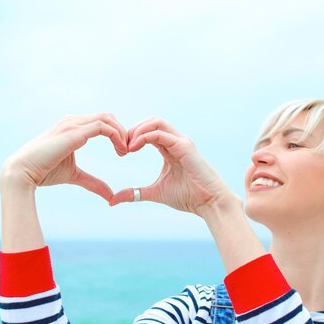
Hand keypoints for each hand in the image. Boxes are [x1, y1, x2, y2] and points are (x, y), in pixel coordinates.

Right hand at [1, 113, 127, 201]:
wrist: (23, 172)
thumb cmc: (44, 172)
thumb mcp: (75, 176)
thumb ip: (93, 183)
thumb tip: (111, 196)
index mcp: (72, 127)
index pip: (102, 121)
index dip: (117, 133)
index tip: (125, 151)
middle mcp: (73, 121)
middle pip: (107, 116)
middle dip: (122, 131)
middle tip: (130, 150)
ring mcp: (72, 124)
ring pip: (107, 119)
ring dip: (121, 133)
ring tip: (126, 152)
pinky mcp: (74, 132)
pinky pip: (102, 127)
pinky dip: (116, 136)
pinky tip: (121, 151)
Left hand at [109, 117, 235, 216]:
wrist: (209, 203)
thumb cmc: (188, 197)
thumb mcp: (155, 193)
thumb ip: (136, 193)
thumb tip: (113, 200)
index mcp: (170, 148)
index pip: (148, 131)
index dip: (132, 137)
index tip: (121, 152)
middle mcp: (176, 141)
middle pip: (151, 121)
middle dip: (133, 130)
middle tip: (122, 146)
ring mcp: (181, 141)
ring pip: (155, 122)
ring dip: (137, 130)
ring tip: (127, 146)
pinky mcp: (184, 146)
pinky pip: (160, 133)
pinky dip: (144, 137)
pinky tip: (134, 148)